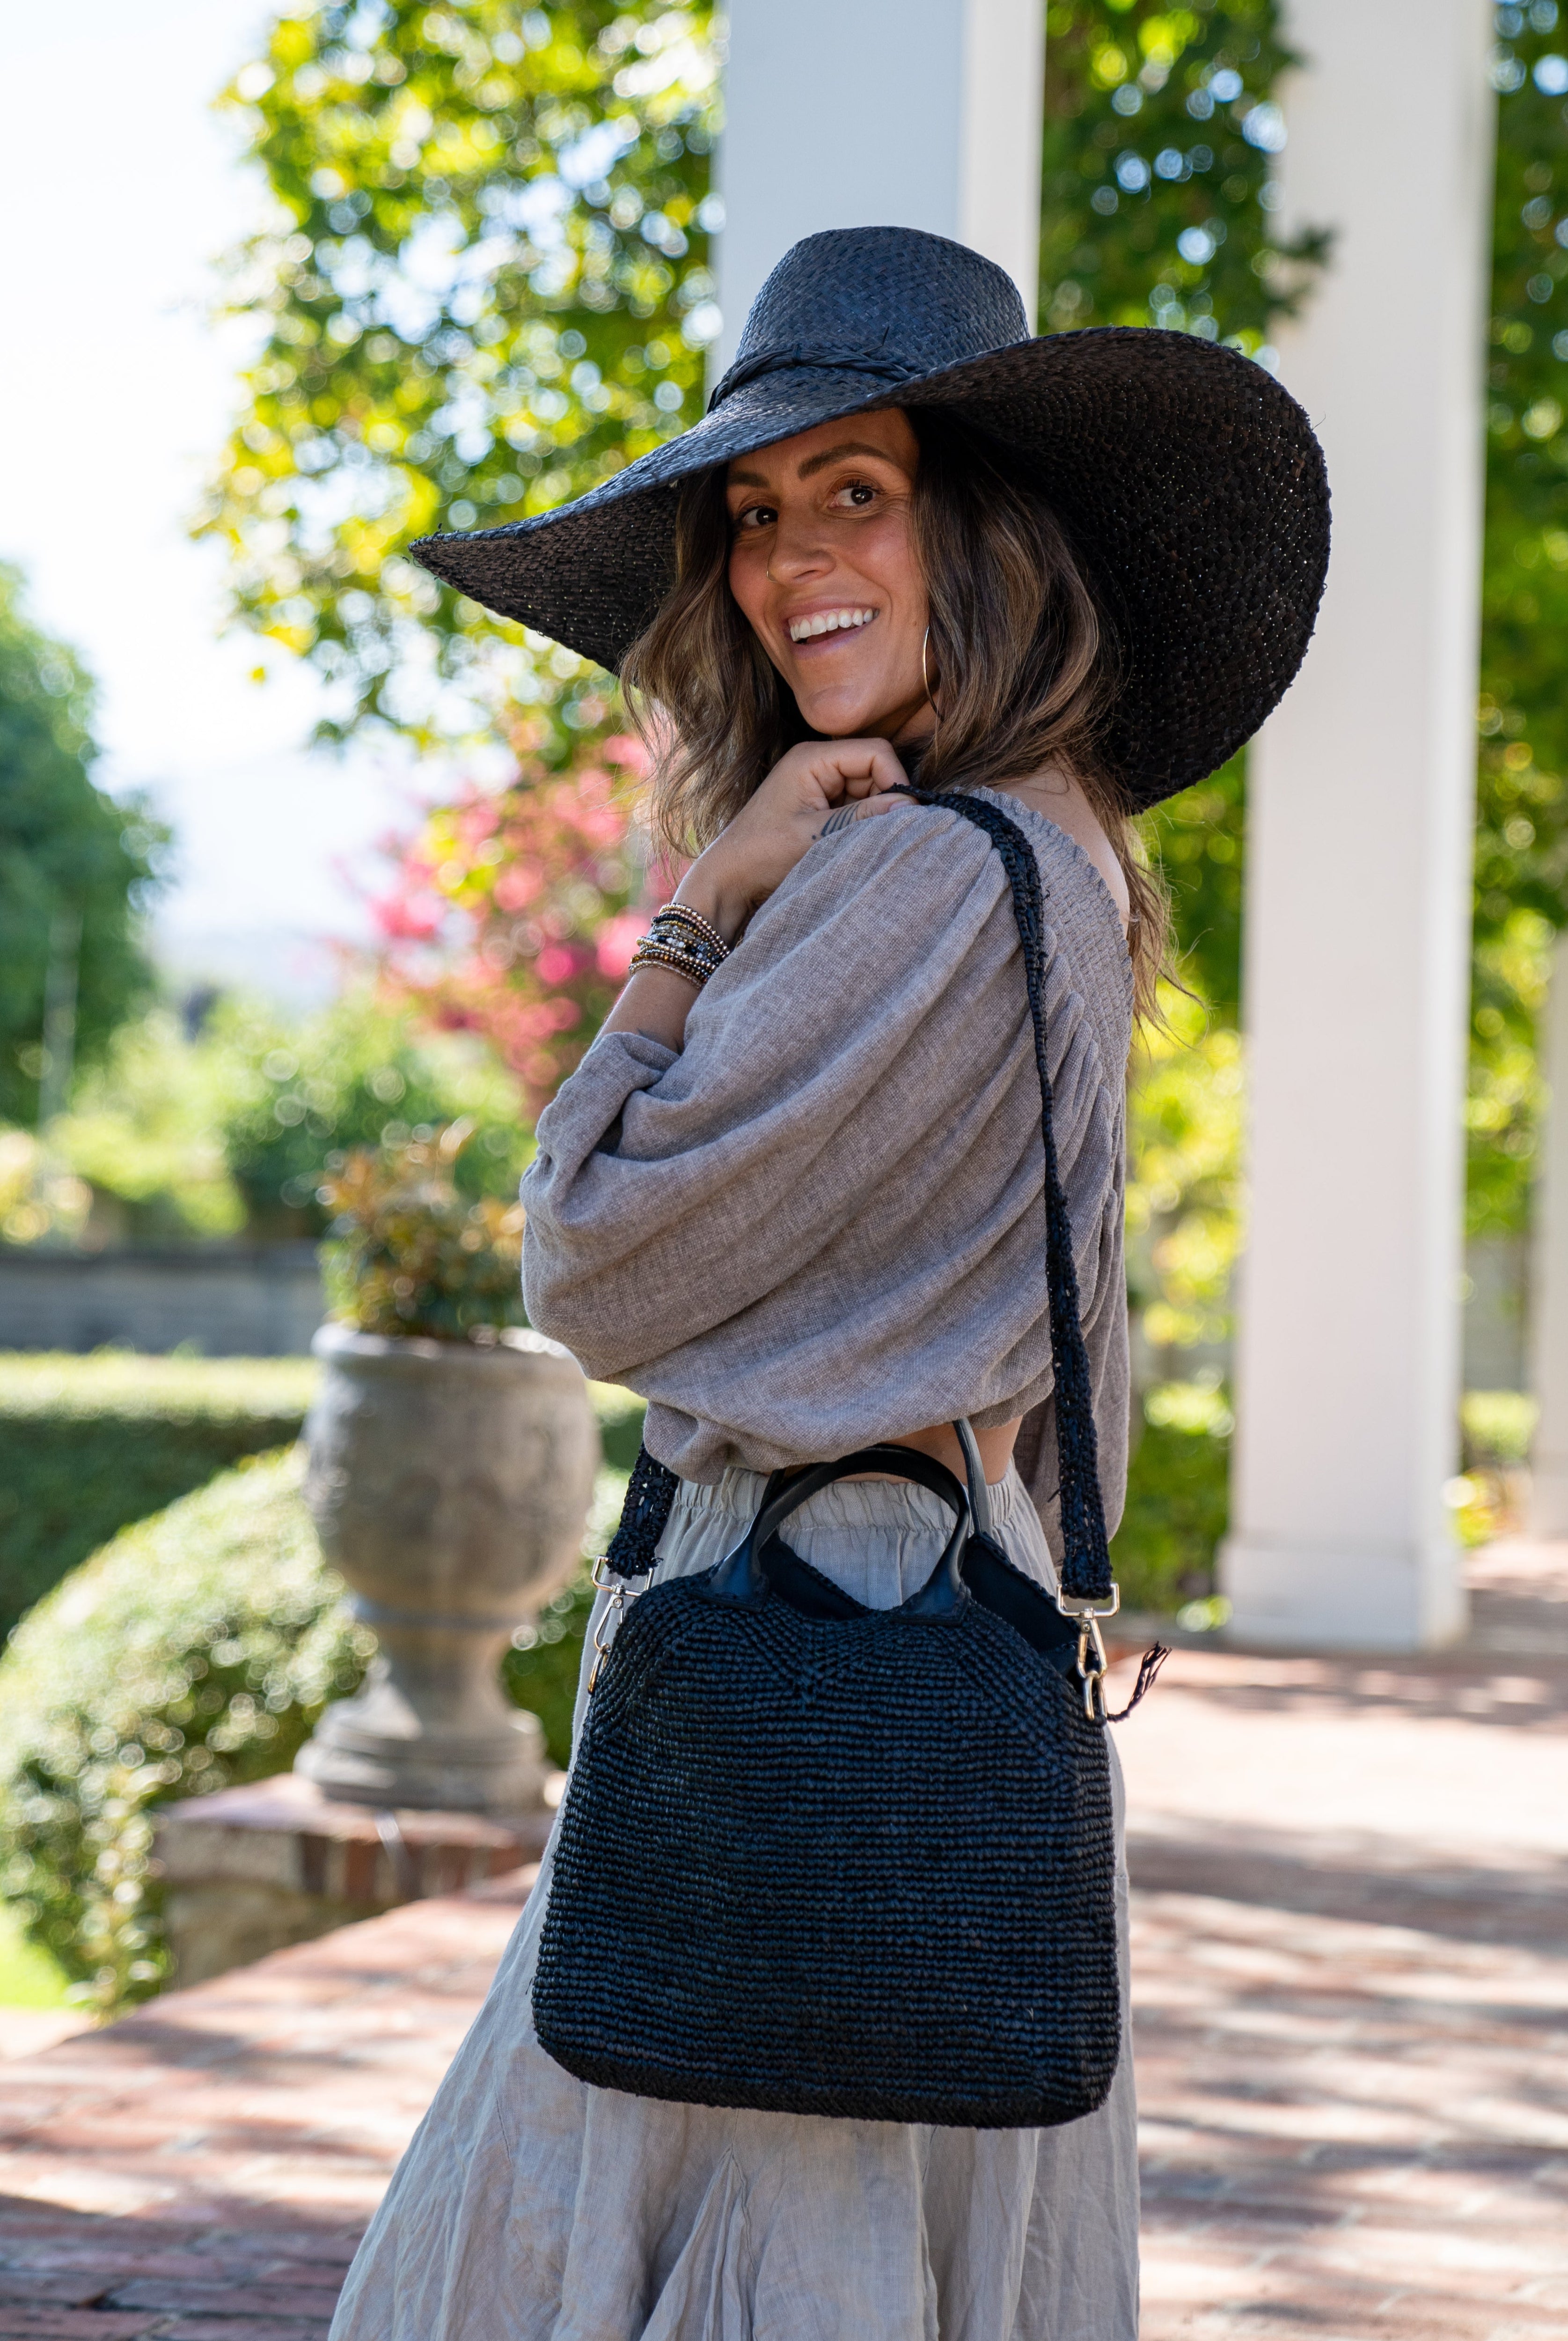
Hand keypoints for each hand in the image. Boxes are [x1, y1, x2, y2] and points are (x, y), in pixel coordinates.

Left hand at [674, 738, 908, 940]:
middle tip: (880, 836)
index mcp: (812, 758)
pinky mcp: (820, 805)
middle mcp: (817, 763)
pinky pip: (856, 807)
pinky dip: (861, 825)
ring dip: (873, 816)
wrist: (729, 880)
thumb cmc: (762, 854)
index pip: (876, 753)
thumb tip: (911, 806)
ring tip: (858, 845)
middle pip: (876, 770)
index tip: (902, 817)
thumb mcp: (818, 836)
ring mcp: (818, 784)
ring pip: (870, 791)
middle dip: (885, 801)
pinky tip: (850, 846)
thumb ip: (864, 817)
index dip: (896, 780)